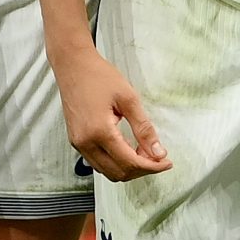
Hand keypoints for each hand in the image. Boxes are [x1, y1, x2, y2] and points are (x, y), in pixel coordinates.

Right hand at [57, 48, 169, 181]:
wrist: (73, 66)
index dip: (152, 167)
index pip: (130, 162)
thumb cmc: (99, 76)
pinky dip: (115, 162)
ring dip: (128, 168)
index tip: (166, 162)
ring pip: (108, 172)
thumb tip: (158, 152)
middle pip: (119, 173)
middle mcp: (86, 143)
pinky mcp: (76, 141)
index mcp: (99, 132)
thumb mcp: (129, 98)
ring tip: (144, 152)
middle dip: (141, 170)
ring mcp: (79, 144)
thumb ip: (144, 128)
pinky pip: (98, 163)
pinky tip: (127, 149)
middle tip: (157, 157)